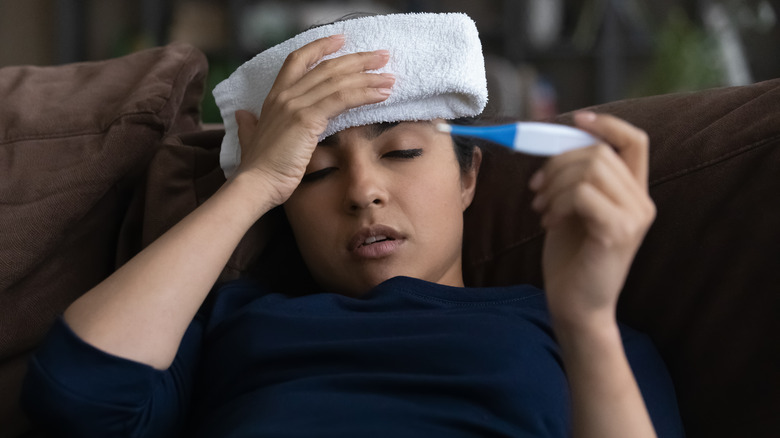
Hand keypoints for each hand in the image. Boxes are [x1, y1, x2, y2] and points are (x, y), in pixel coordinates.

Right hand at [233, 35, 395, 206]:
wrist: (256, 185)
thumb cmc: (259, 169)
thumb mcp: (251, 138)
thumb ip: (248, 124)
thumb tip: (241, 114)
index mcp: (274, 97)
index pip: (298, 60)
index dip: (320, 47)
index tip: (342, 40)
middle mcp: (285, 96)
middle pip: (327, 67)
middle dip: (358, 60)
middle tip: (382, 56)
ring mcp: (296, 105)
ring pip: (338, 81)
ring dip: (368, 77)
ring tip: (389, 77)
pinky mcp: (307, 119)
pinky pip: (342, 99)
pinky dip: (364, 94)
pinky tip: (382, 94)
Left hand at [529, 112, 655, 331]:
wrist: (576, 307)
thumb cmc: (571, 260)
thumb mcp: (572, 210)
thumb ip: (574, 180)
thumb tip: (554, 145)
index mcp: (633, 194)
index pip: (635, 141)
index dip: (607, 124)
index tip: (577, 119)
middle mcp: (641, 203)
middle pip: (600, 152)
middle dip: (558, 162)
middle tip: (536, 188)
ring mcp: (634, 218)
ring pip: (590, 169)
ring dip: (554, 184)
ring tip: (541, 209)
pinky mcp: (617, 232)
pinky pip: (582, 194)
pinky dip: (557, 203)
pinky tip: (548, 223)